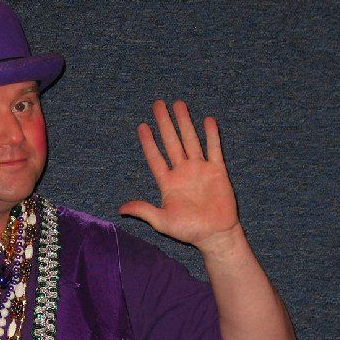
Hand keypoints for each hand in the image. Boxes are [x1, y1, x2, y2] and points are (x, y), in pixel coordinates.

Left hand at [119, 100, 240, 253]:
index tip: (142, 126)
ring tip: (178, 104)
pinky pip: (214, 149)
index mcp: (168, 183)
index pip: (155, 157)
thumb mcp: (162, 221)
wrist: (215, 235)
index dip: (148, 142)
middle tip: (158, 104)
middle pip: (171, 142)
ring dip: (185, 122)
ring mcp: (200, 170)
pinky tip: (207, 120)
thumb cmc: (189, 231)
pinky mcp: (217, 171)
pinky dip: (211, 136)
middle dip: (164, 123)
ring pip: (190, 140)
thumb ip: (144, 211)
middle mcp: (182, 172)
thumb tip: (121, 208)